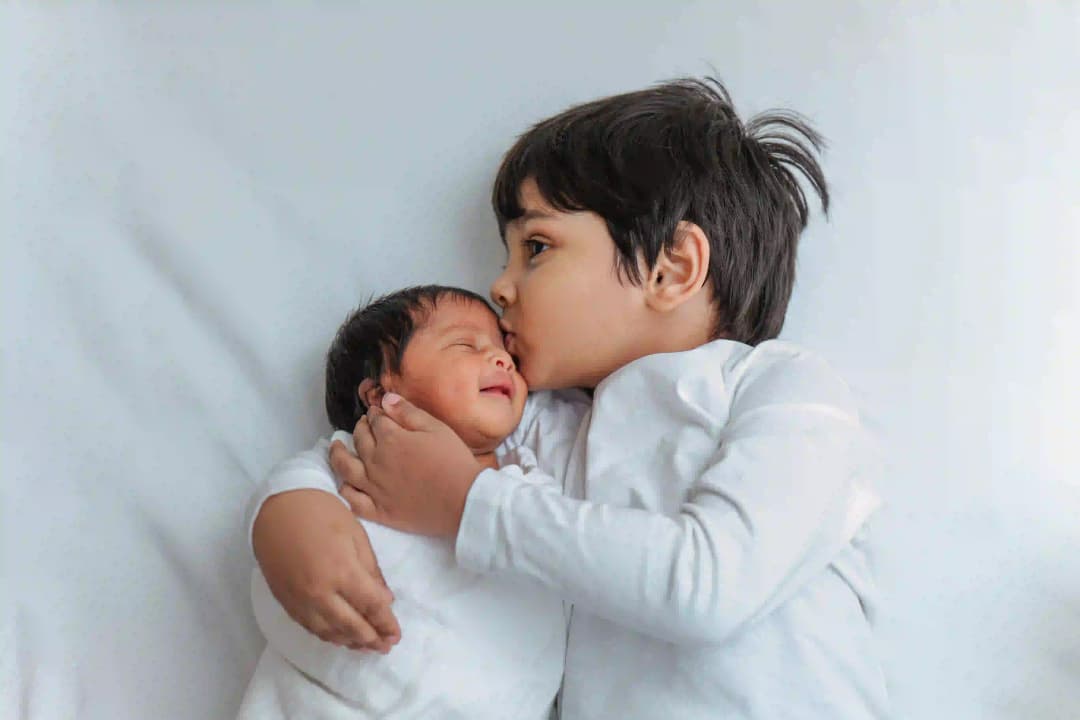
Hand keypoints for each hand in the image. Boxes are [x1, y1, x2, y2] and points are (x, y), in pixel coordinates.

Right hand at [251, 489, 400, 651]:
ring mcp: (300, 599)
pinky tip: (340, 636)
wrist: (277, 506)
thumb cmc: (322, 512)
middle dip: (372, 639)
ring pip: (329, 632)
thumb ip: (372, 571)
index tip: (396, 634)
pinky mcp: (286, 601)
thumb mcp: (356, 535)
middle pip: (351, 626)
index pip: (371, 607)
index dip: (386, 623)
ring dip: (350, 642)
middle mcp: (320, 591)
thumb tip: (386, 600)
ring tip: (366, 646)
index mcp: (342, 571)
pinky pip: (309, 626)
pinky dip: (328, 635)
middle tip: (386, 646)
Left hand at [330, 393, 482, 537]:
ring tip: (336, 447)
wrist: (463, 501)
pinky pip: (353, 501)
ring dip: (338, 454)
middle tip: (363, 424)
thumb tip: (385, 399)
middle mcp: (376, 462)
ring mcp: (374, 488)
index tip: (377, 411)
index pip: (376, 420)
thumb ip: (409, 413)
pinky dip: (345, 490)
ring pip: (346, 468)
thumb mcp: (436, 428)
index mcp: (391, 439)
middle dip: (360, 428)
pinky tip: (345, 483)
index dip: (376, 413)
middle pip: (360, 440)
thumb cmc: (454, 461)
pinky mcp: (379, 511)